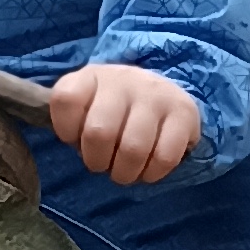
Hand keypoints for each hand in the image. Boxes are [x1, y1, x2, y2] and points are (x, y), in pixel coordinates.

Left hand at [47, 62, 203, 185]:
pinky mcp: (184, 112)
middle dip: (97, 161)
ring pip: (133, 149)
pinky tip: (148, 168)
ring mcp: (156, 94)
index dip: (66, 131)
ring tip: (125, 170)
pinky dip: (152, 173)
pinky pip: (165, 157)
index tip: (75, 138)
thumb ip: (70, 121)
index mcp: (92, 76)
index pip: (66, 100)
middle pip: (99, 133)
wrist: (160, 94)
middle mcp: (124, 79)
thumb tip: (73, 144)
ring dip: (125, 172)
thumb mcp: (85, 105)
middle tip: (103, 163)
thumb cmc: (113, 109)